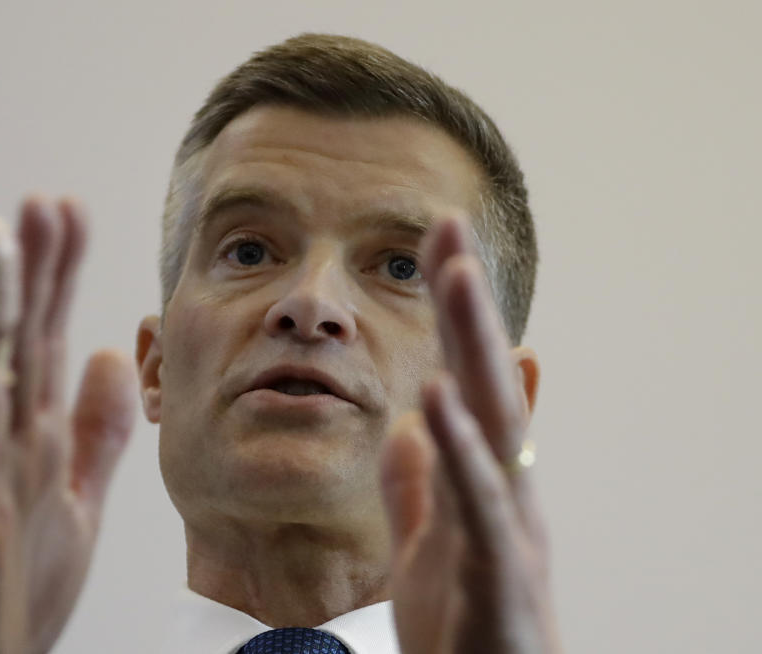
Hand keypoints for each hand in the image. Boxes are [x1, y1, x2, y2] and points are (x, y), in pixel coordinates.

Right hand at [0, 197, 138, 653]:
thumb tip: (109, 352)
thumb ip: (94, 429)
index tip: (70, 211)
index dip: (58, 275)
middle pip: (14, 342)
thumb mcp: (77, 494)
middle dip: (28, 273)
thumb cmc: (20, 581)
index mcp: (32, 434)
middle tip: (41, 202)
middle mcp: (2, 444)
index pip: (47, 337)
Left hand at [380, 216, 561, 653]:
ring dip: (474, 346)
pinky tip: (439, 396)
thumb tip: (409, 427)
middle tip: (449, 227)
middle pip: (485, 381)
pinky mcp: (499, 578)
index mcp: (481, 483)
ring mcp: (508, 532)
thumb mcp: (431, 550)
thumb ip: (422, 490)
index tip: (434, 245)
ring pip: (494, 423)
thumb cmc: (465, 635)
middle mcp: (504, 493)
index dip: (452, 315)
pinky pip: (478, 504)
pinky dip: (462, 449)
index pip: (465, 380)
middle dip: (467, 304)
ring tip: (456, 276)